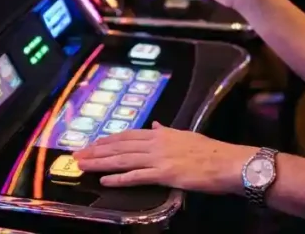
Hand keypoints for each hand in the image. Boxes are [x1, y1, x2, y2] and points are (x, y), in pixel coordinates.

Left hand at [73, 123, 253, 194]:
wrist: (227, 161)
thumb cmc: (211, 151)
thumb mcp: (187, 135)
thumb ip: (168, 132)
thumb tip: (156, 126)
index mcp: (162, 133)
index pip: (128, 135)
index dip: (108, 139)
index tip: (92, 143)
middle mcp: (157, 143)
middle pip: (120, 146)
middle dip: (97, 150)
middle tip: (77, 154)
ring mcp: (159, 158)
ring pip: (123, 159)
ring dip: (101, 162)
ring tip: (83, 165)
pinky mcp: (164, 174)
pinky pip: (137, 176)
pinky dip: (119, 178)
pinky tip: (105, 180)